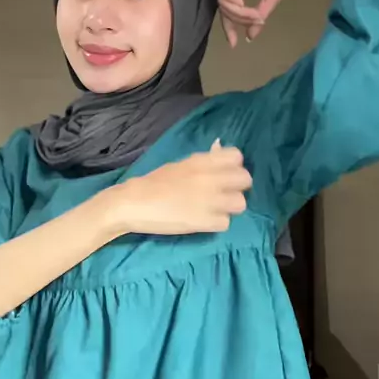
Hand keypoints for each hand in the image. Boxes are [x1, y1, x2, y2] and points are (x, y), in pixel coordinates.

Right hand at [119, 142, 251, 234]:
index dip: (233, 167)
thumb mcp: (180, 166)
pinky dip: (216, 224)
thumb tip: (218, 154)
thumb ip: (202, 163)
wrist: (133, 203)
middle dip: (237, 188)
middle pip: (245, 180)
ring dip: (229, 208)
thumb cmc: (153, 183)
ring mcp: (210, 200)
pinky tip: (204, 221)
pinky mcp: (205, 221)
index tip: (225, 174)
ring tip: (215, 210)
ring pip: (240, 203)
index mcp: (201, 161)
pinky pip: (226, 223)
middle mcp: (210, 178)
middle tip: (224, 194)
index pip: (237, 157)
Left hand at [215, 0, 298, 46]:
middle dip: (232, 22)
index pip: (229, 9)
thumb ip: (260, 16)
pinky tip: (240, 1)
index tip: (234, 44)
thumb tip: (251, 36)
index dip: (230, 27)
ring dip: (233, 10)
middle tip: (249, 25)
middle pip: (222, 6)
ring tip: (248, 12)